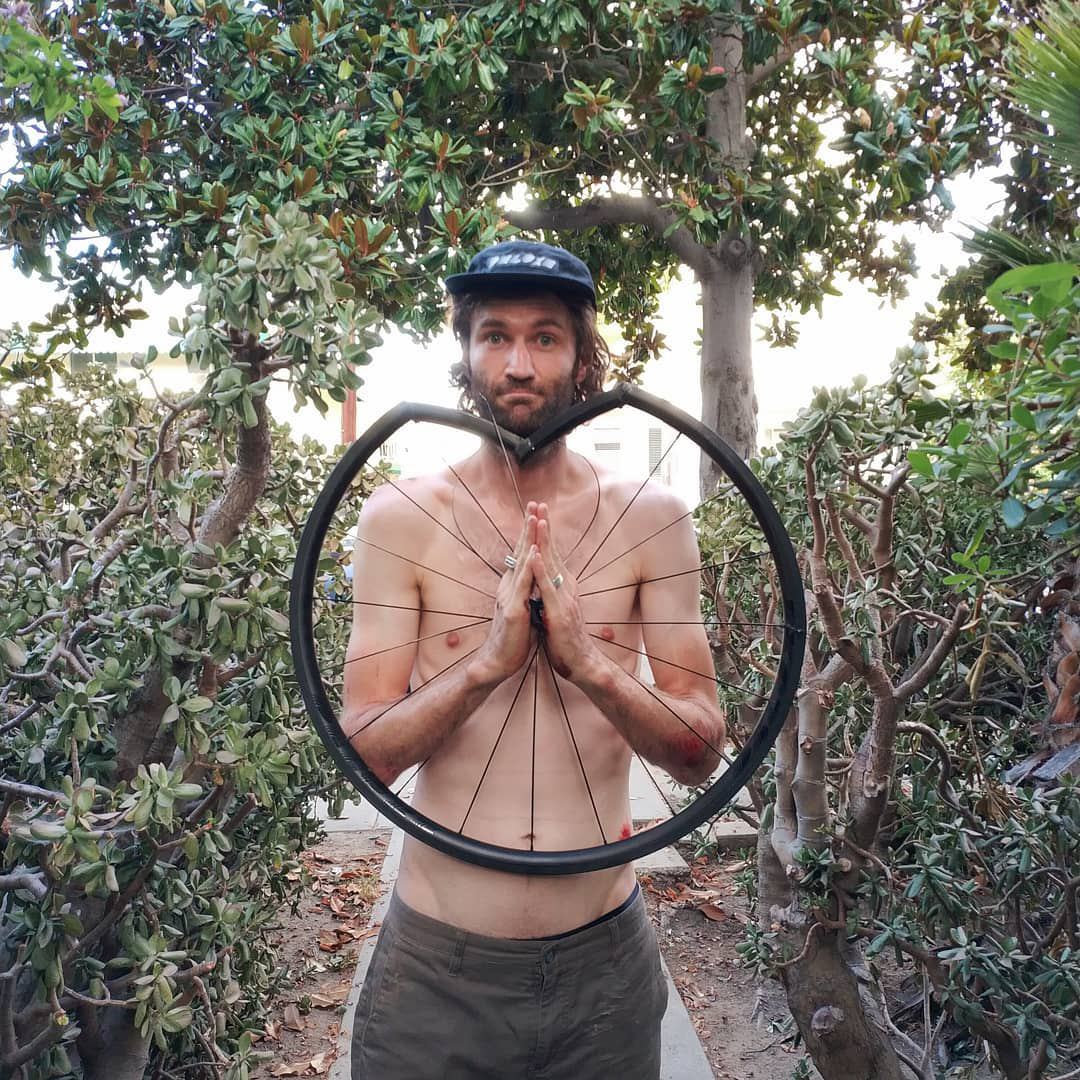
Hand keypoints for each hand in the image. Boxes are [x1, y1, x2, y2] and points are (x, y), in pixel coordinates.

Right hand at [472, 502, 539, 683]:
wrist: (498, 663)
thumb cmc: (514, 638)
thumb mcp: (523, 609)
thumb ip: (526, 592)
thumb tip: (533, 579)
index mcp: (513, 586)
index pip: (523, 555)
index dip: (530, 534)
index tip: (538, 512)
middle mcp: (509, 587)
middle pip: (521, 551)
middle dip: (529, 527)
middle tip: (535, 503)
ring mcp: (509, 597)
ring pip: (521, 562)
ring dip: (528, 539)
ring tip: (535, 517)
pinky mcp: (512, 611)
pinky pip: (522, 585)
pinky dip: (528, 567)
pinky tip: (534, 552)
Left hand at [529, 503, 600, 681]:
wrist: (581, 663)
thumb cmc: (566, 639)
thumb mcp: (556, 610)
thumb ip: (551, 593)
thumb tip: (544, 579)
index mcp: (564, 586)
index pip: (552, 554)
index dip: (545, 533)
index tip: (538, 512)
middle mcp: (566, 587)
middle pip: (553, 551)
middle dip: (545, 527)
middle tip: (539, 503)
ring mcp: (564, 597)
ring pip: (551, 563)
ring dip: (544, 540)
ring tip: (537, 519)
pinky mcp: (559, 611)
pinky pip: (547, 586)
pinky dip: (540, 568)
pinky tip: (534, 553)